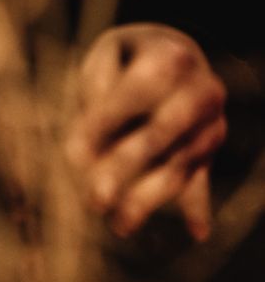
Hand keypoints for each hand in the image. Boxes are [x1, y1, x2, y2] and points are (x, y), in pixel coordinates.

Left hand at [66, 24, 226, 240]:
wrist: (174, 50)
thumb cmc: (126, 57)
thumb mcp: (106, 55)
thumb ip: (97, 90)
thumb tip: (85, 152)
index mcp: (171, 58)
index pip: (133, 94)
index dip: (102, 123)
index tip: (71, 156)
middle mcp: (200, 91)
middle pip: (162, 134)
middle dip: (126, 168)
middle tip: (95, 200)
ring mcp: (211, 122)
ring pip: (181, 165)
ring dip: (149, 199)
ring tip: (119, 226)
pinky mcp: (210, 146)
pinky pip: (202, 179)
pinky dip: (198, 207)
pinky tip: (198, 232)